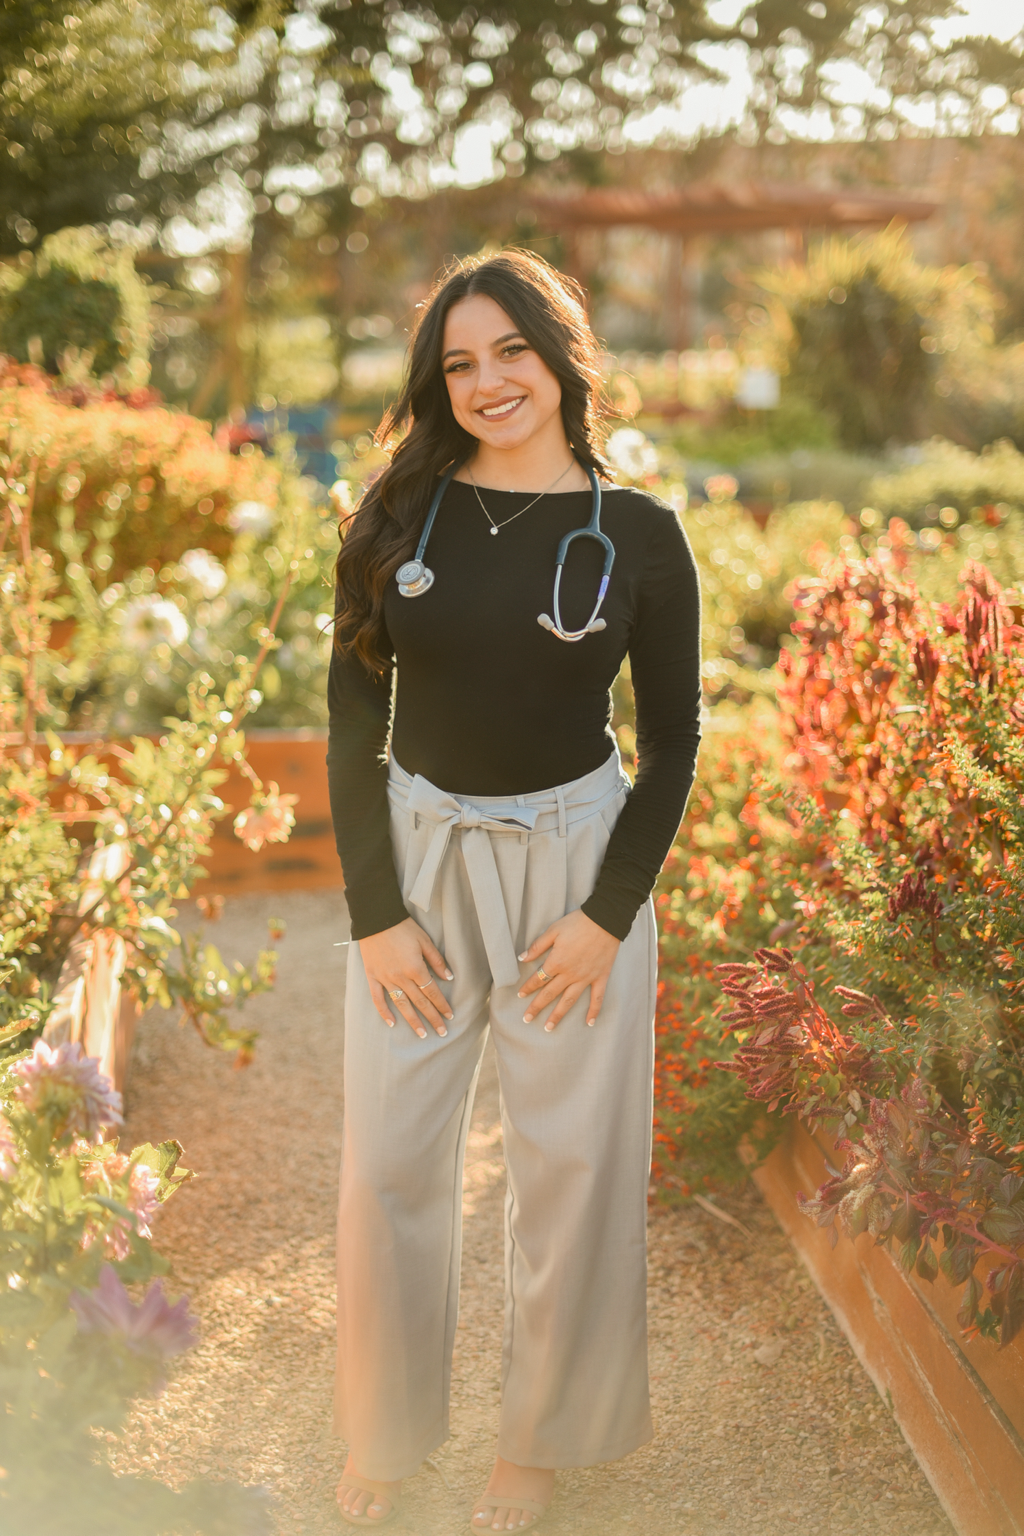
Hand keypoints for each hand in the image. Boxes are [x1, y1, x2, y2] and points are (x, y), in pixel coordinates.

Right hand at [359, 917, 453, 1039]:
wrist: (376, 918)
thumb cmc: (403, 927)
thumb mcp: (424, 941)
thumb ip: (437, 961)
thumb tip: (449, 977)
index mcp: (415, 968)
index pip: (432, 992)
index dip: (442, 1005)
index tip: (450, 1016)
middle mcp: (401, 977)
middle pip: (420, 1002)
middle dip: (432, 1018)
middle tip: (442, 1032)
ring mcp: (385, 978)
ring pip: (401, 1004)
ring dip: (412, 1020)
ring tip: (422, 1034)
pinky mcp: (372, 976)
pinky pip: (377, 999)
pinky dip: (384, 1012)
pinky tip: (392, 1024)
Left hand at [517, 909, 619, 1031]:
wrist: (605, 920)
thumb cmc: (577, 923)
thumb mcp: (553, 930)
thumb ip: (538, 946)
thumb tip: (522, 958)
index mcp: (557, 962)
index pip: (538, 979)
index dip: (528, 987)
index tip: (520, 995)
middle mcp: (570, 974)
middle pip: (550, 994)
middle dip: (537, 1007)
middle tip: (526, 1019)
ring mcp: (586, 978)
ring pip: (569, 1001)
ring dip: (558, 1015)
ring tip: (549, 1028)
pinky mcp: (600, 977)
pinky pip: (597, 997)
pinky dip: (594, 1011)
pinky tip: (589, 1023)